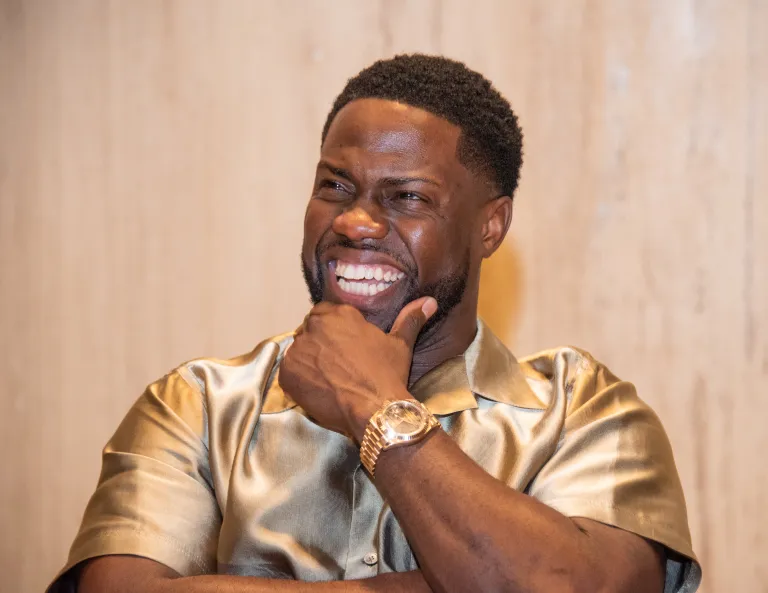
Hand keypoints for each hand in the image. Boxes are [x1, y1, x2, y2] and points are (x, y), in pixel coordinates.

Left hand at [278, 297, 437, 441]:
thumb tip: (429, 301)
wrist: (374, 410)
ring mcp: (297, 350)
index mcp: (338, 313)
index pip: (325, 314)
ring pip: (299, 351)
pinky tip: (318, 389)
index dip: (333, 331)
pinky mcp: (286, 374)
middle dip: (320, 345)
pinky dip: (299, 380)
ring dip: (309, 362)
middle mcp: (313, 326)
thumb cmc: (387, 374)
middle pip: (310, 331)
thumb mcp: (400, 344)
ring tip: (328, 379)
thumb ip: (410, 319)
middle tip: (337, 366)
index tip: (343, 348)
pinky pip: (288, 373)